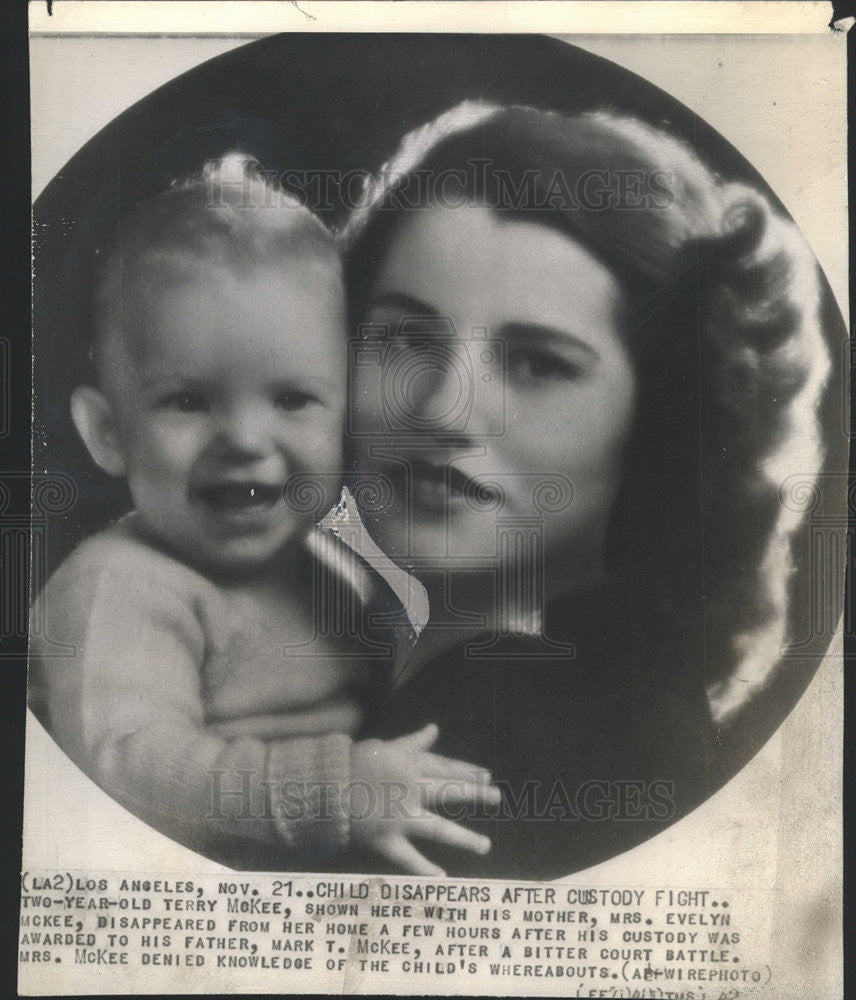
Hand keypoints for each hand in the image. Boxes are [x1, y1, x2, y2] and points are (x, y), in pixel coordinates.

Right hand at [350, 723, 500, 875]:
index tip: (487, 775)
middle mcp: (408, 790)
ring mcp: (398, 816)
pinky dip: (423, 869)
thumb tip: (434, 729)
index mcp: (408, 765)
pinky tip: (442, 877)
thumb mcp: (385, 747)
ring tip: (485, 846)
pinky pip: (407, 857)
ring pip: (436, 828)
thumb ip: (413, 742)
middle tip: (497, 797)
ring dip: (462, 838)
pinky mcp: (385, 838)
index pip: (444, 767)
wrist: (323, 788)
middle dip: (475, 794)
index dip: (467, 771)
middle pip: (448, 792)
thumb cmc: (354, 763)